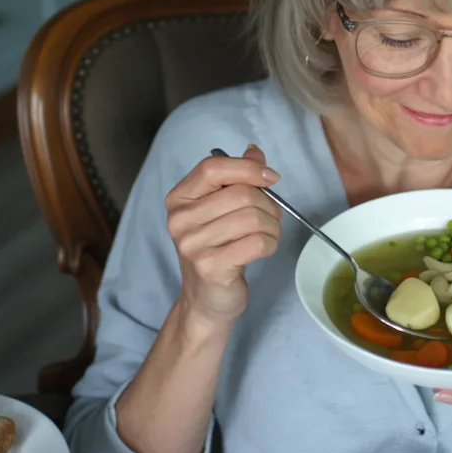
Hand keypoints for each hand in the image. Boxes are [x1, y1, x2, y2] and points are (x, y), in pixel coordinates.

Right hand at [165, 144, 283, 327]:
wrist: (206, 300)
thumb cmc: (217, 250)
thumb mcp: (221, 210)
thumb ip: (236, 179)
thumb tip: (255, 151)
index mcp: (179, 199)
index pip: (212, 168)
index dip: (247, 168)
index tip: (271, 177)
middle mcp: (180, 220)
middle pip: (240, 194)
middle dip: (268, 204)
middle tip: (271, 217)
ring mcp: (193, 245)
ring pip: (252, 218)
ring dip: (272, 226)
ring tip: (268, 234)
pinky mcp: (211, 267)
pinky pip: (257, 242)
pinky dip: (271, 244)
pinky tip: (264, 249)